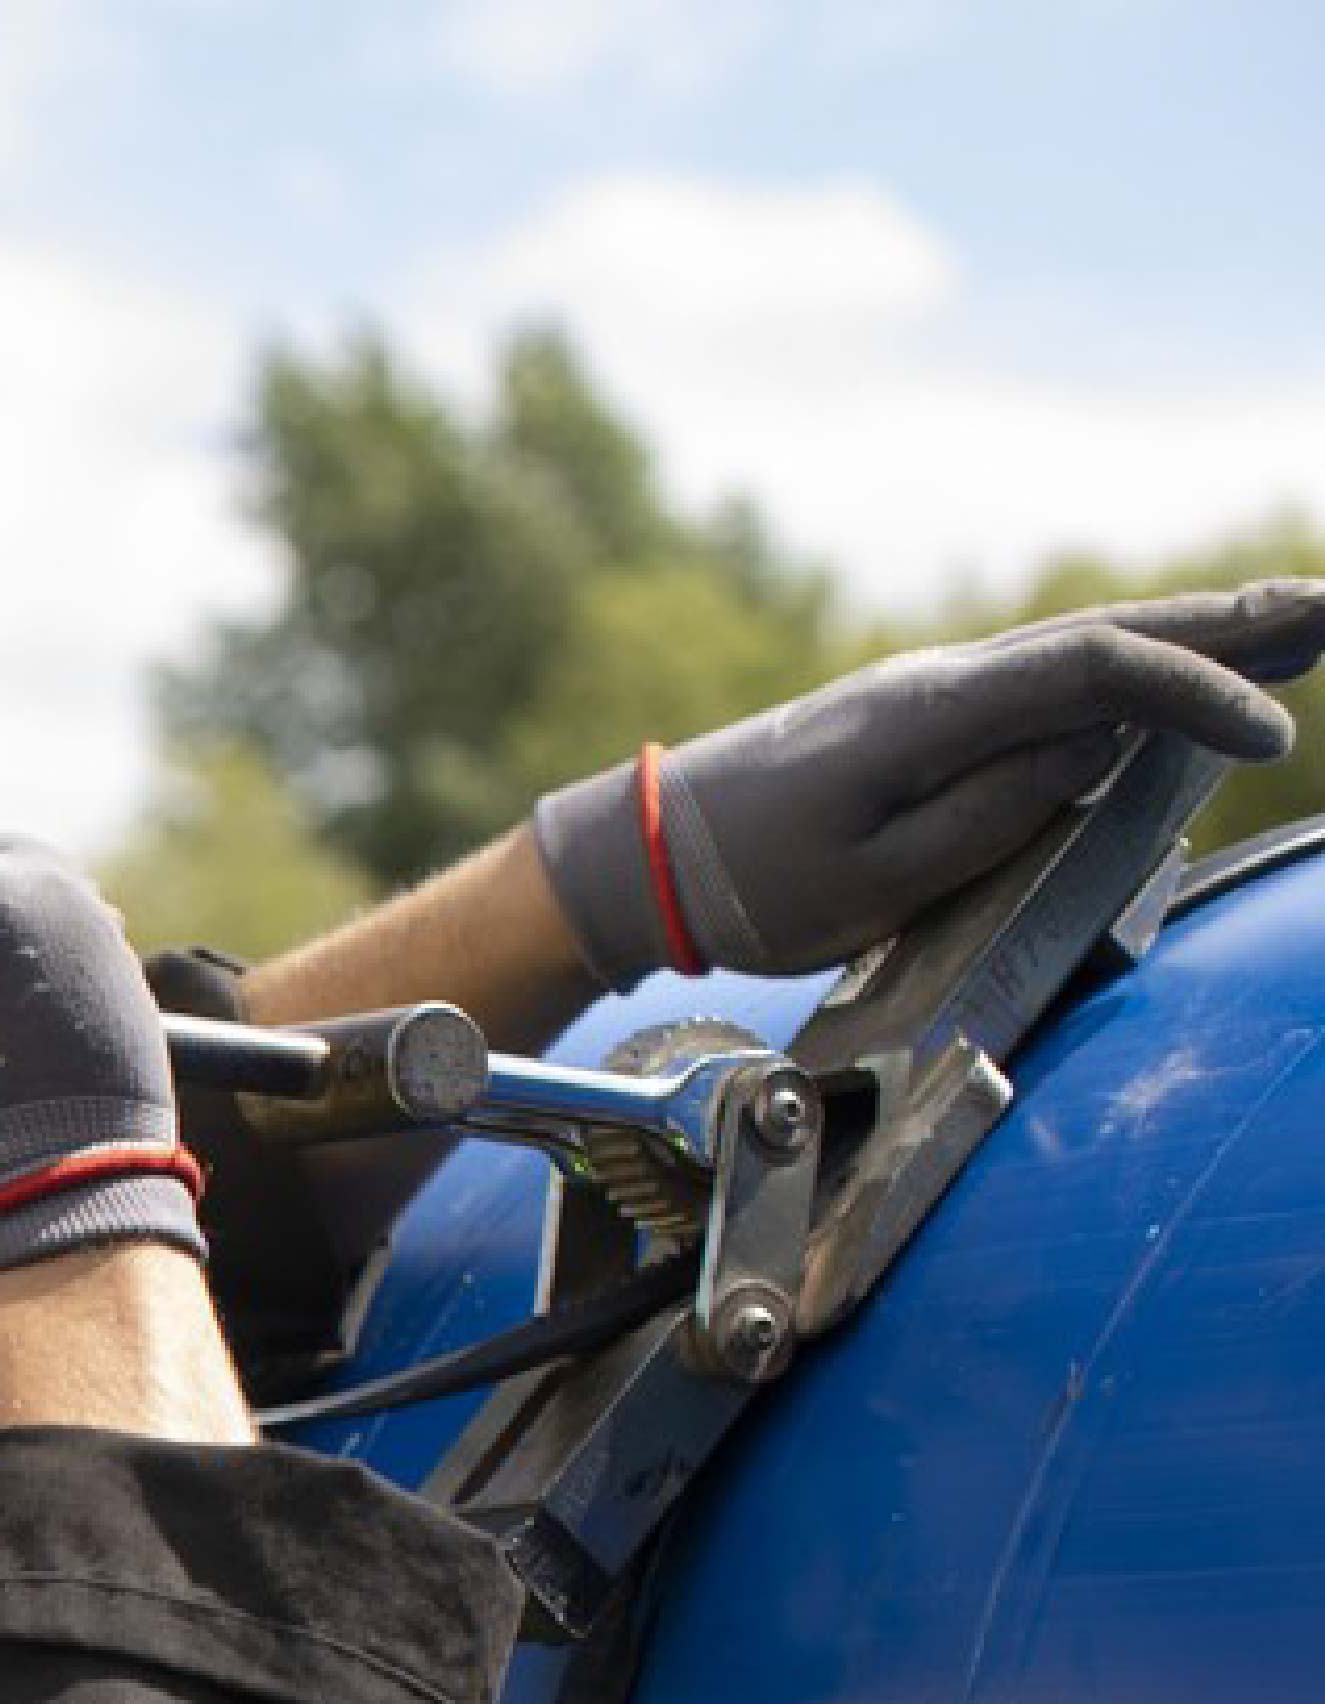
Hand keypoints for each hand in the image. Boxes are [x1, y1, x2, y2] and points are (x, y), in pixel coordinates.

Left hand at [530, 579, 1324, 988]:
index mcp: (931, 713)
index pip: (1095, 674)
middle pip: (1111, 632)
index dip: (1195, 692)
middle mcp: (941, 679)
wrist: (642, 855)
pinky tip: (1176, 672)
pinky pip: (1049, 674)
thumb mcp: (874, 875)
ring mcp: (933, 689)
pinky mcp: (924, 715)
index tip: (1272, 735)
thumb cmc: (748, 882)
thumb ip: (992, 810)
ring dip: (1196, 632)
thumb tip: (1094, 749)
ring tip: (1299, 625)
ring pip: (1087, 646)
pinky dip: (1131, 663)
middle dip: (1233, 623)